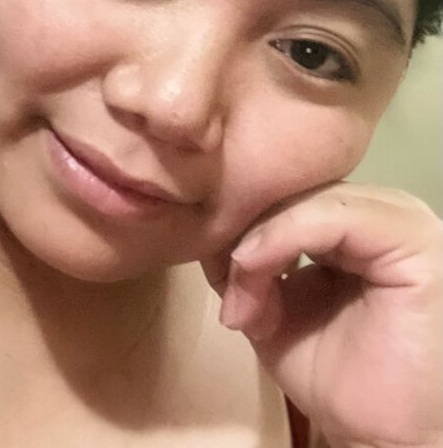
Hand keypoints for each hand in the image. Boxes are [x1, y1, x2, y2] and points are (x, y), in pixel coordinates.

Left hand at [200, 183, 442, 447]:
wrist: (381, 435)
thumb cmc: (335, 374)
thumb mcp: (271, 305)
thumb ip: (243, 264)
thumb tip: (205, 233)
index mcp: (354, 218)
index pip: (285, 190)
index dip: (239, 213)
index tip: (202, 249)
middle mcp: (382, 208)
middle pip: (293, 190)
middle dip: (245, 228)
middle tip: (219, 274)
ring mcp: (400, 218)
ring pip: (306, 200)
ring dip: (258, 239)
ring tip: (241, 293)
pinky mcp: (411, 238)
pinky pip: (331, 216)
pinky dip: (279, 237)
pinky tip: (252, 267)